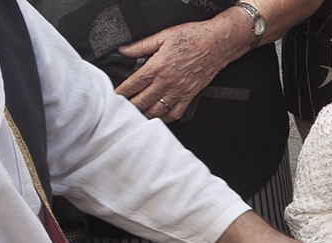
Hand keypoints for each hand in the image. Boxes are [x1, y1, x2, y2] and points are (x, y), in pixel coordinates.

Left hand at [115, 14, 248, 121]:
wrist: (217, 43)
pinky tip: (158, 117)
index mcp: (158, 66)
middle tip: (120, 109)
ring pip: (157, 110)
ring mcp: (179, 91)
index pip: (133, 84)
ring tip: (135, 115)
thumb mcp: (164, 35)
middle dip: (129, 106)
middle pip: (142, 101)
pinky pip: (175, 113)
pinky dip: (165, 118)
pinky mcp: (189, 95)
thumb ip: (141, 45)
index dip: (121, 92)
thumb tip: (123, 49)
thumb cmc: (194, 37)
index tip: (114, 96)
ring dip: (144, 115)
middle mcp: (167, 81)